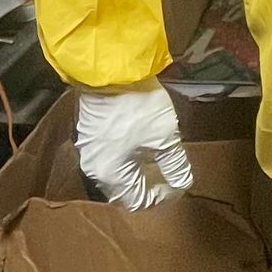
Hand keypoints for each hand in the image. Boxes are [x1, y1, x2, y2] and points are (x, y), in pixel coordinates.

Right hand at [75, 83, 193, 209]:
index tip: (179, 183)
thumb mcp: (165, 138)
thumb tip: (182, 184)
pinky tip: (143, 145)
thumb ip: (175, 165)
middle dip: (150, 185)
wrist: (111, 70)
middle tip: (170, 173)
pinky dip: (128, 159)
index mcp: (112, 175)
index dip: (162, 196)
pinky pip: (111, 158)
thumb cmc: (140, 108)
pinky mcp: (90, 135)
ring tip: (159, 158)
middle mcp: (95, 169)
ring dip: (139, 172)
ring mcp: (89, 152)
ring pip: (117, 174)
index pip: (138, 201)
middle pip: (125, 190)